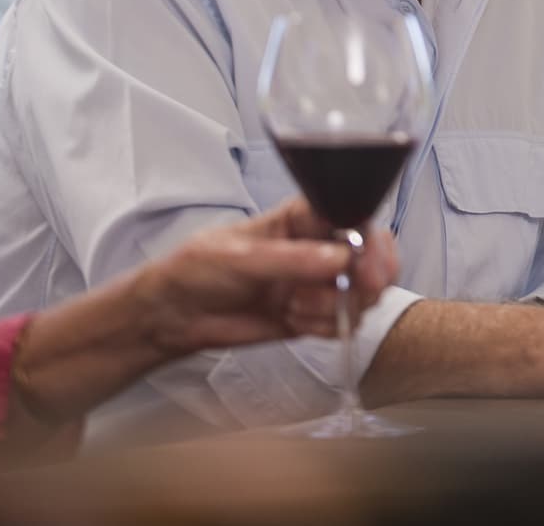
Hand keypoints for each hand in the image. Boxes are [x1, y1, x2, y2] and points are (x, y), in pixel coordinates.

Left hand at [136, 198, 400, 357]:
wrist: (172, 317)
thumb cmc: (196, 270)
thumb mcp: (239, 257)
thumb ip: (291, 259)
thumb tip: (341, 258)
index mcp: (302, 218)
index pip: (353, 218)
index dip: (371, 241)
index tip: (371, 268)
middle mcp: (318, 246)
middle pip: (371, 256)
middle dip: (369, 277)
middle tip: (355, 294)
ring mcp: (318, 282)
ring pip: (362, 293)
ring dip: (337, 306)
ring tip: (296, 307)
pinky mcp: (313, 314)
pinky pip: (342, 321)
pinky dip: (326, 326)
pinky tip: (294, 321)